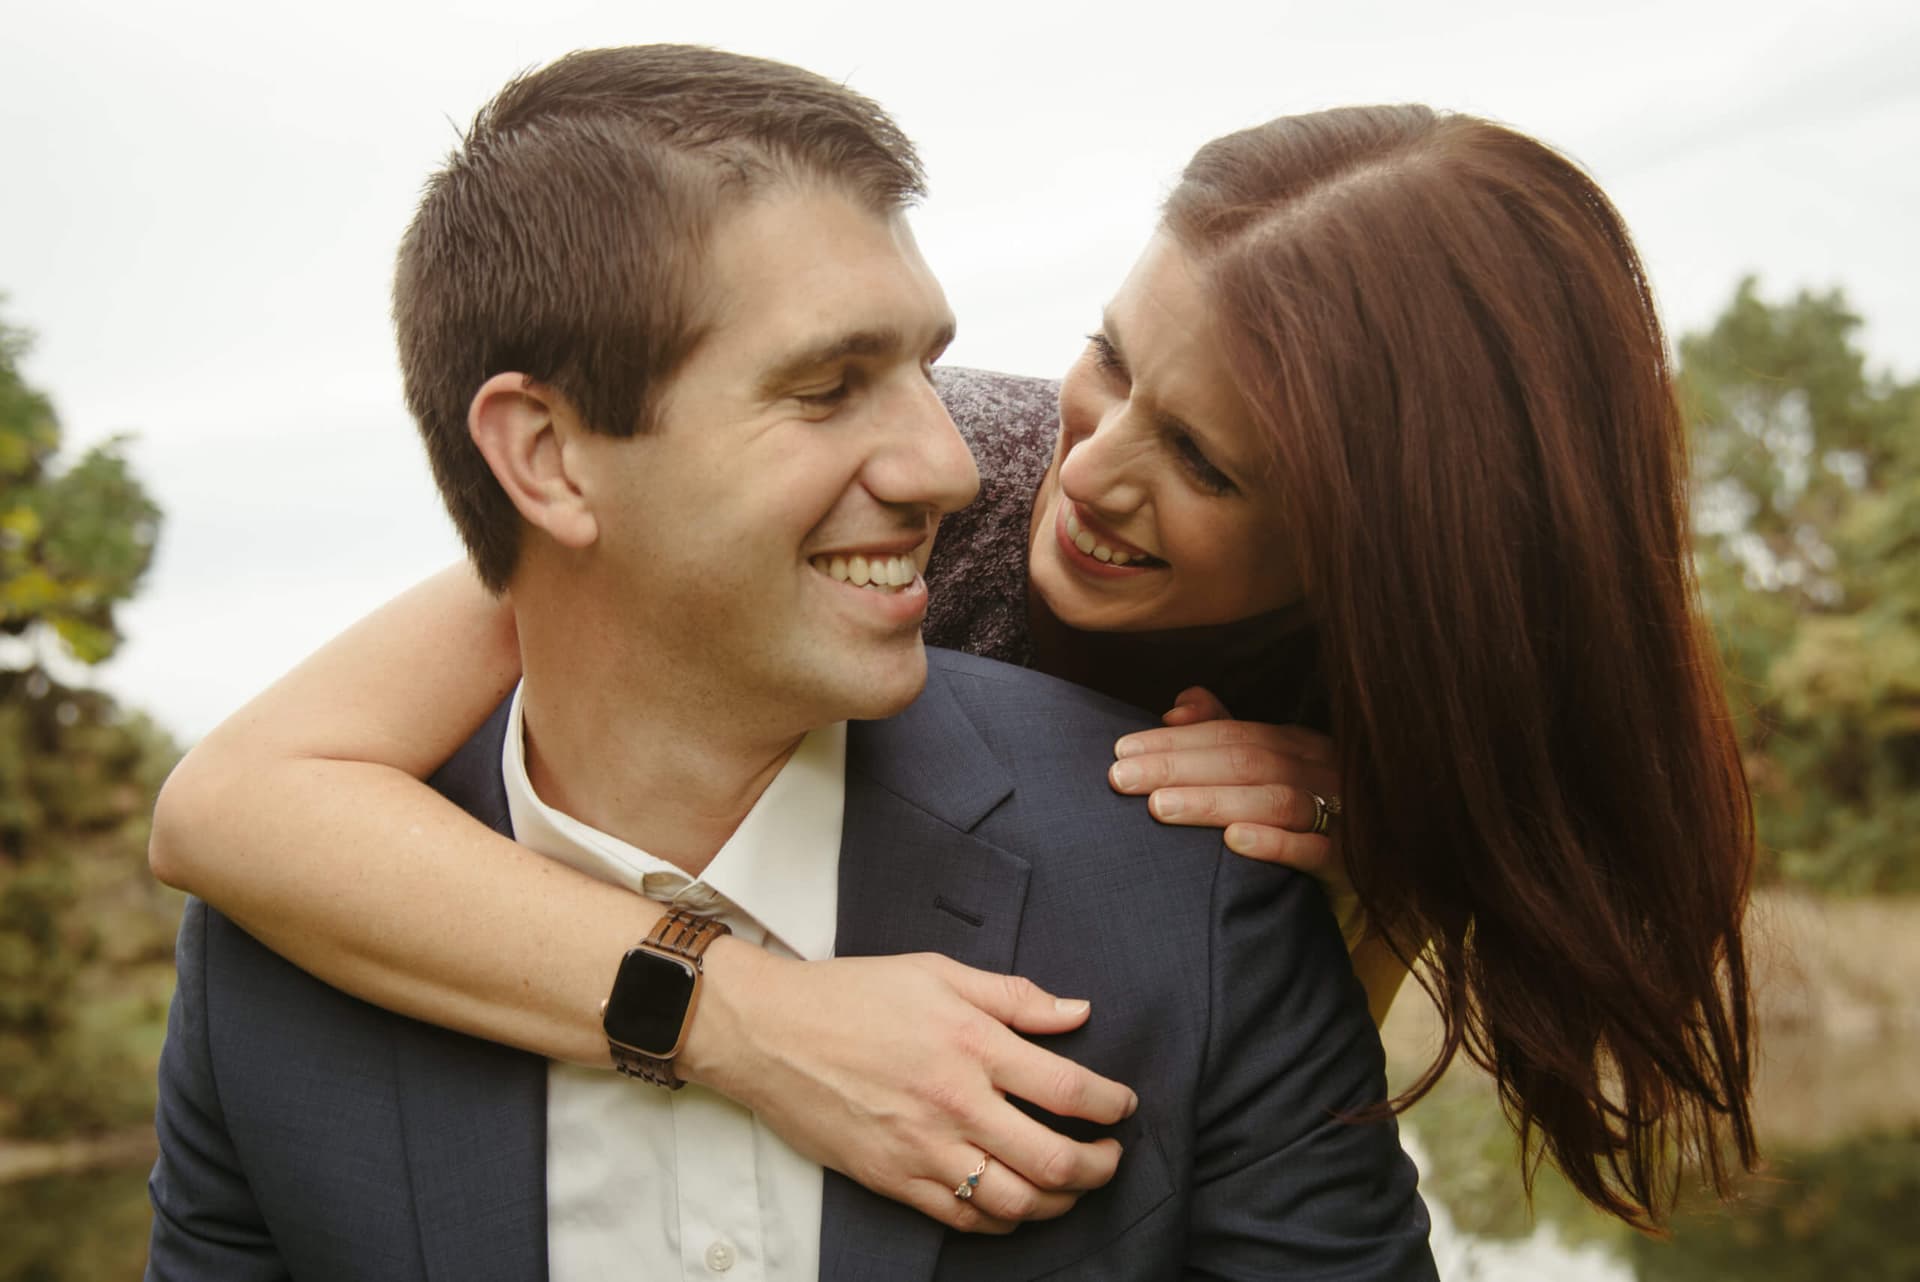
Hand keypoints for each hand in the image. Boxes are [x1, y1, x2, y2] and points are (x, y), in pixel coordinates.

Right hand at [683, 944, 1135, 1233]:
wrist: (770, 1032)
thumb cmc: (852, 994)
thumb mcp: (936, 971)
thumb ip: (1013, 995)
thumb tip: (1077, 1013)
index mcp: (971, 1043)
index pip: (1067, 1089)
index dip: (1110, 1105)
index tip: (1123, 1107)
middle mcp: (955, 1102)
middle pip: (1053, 1159)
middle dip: (1099, 1166)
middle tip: (1110, 1157)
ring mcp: (923, 1148)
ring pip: (1015, 1201)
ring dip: (1059, 1202)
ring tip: (1073, 1187)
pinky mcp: (894, 1179)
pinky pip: (964, 1218)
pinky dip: (1003, 1221)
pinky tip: (1017, 1206)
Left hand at [1108, 686, 1345, 886]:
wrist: (1376, 885)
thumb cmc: (1308, 824)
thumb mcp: (1269, 775)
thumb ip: (1225, 738)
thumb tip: (1177, 706)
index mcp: (1300, 747)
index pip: (1232, 734)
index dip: (1176, 741)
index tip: (1121, 752)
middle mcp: (1322, 773)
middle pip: (1246, 761)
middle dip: (1178, 767)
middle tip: (1121, 779)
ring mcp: (1343, 816)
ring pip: (1275, 800)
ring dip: (1213, 801)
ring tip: (1160, 807)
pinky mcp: (1353, 865)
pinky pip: (1316, 851)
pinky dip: (1275, 844)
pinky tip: (1234, 842)